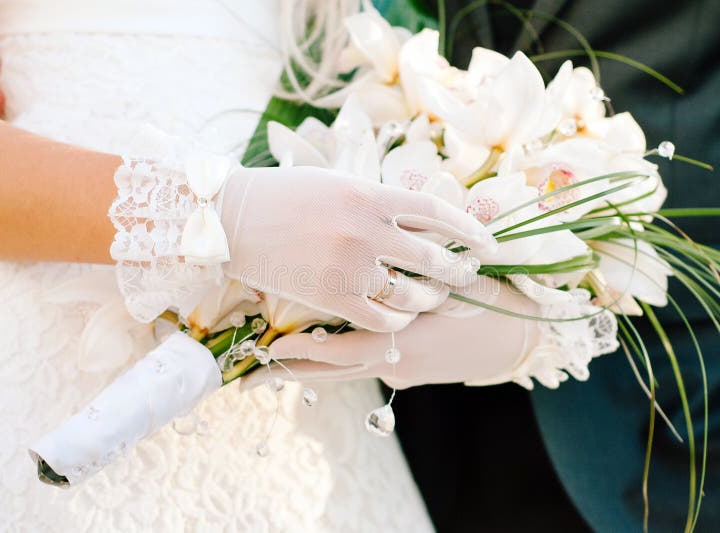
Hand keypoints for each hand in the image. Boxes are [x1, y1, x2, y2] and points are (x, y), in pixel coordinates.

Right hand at [220, 165, 497, 331]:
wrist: (232, 219)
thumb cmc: (284, 195)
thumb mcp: (337, 183)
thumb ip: (378, 199)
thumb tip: (417, 212)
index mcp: (370, 195)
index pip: (436, 210)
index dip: (468, 227)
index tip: (487, 241)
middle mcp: (367, 230)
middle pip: (432, 256)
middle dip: (457, 270)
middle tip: (468, 276)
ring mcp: (350, 266)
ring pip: (411, 293)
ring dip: (428, 299)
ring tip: (433, 299)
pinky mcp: (331, 297)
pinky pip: (381, 318)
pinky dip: (398, 321)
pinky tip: (401, 318)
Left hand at [241, 277, 537, 388]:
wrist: (521, 337)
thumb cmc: (486, 296)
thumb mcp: (446, 275)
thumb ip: (402, 264)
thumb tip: (361, 238)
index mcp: (405, 337)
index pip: (341, 352)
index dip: (305, 353)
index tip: (270, 347)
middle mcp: (399, 359)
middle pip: (336, 372)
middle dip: (296, 373)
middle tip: (253, 376)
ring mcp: (403, 369)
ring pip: (347, 375)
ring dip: (310, 373)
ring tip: (270, 373)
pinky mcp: (409, 371)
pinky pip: (363, 368)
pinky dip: (337, 364)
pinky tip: (311, 360)